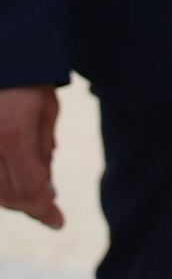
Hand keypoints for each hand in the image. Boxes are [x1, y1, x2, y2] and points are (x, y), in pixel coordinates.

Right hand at [0, 86, 64, 227]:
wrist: (6, 56)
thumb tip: (45, 190)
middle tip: (49, 202)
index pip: (29, 190)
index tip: (58, 222)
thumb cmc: (28, 79)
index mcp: (13, 135)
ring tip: (34, 187)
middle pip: (8, 195)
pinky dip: (0, 184)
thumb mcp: (46, 111)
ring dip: (12, 196)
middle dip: (31, 203)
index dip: (44, 211)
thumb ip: (43, 152)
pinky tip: (14, 178)